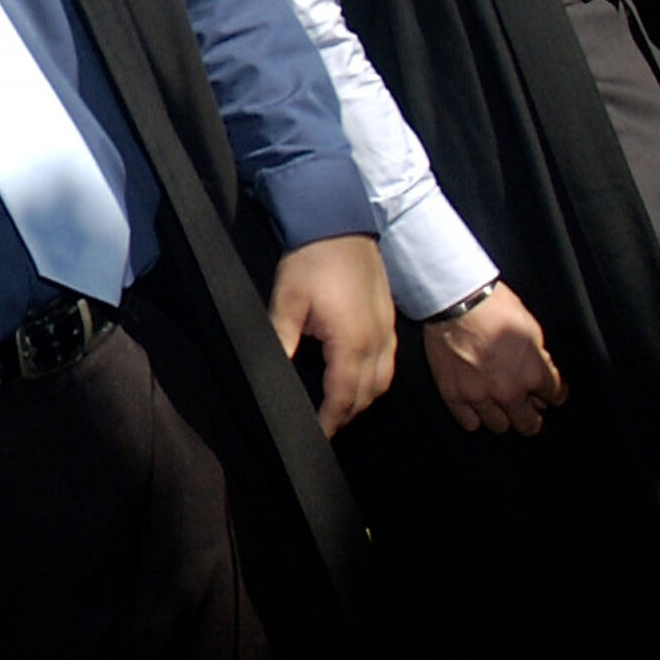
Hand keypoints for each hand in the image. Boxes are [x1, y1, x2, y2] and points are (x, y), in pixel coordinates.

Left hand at [268, 235, 397, 434]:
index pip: (343, 397)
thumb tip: (270, 375)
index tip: (314, 437)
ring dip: (362, 401)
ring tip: (338, 411)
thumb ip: (280, 342)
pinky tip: (357, 381)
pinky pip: (388, 364)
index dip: (330, 422)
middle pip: (366, 396)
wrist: (339, 222)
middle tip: (323, 428)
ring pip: (382, 383)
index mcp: (352, 342)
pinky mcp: (389, 321)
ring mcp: (387, 332)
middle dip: (346, 416)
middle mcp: (377, 342)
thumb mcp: (286, 302)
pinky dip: (374, 382)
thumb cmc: (312, 259)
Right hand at [422, 284, 566, 434]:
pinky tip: (476, 404)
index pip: (555, 397)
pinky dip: (475, 416)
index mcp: (532, 373)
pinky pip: (469, 423)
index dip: (553, 392)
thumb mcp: (531, 327)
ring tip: (499, 403)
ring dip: (502, 416)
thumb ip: (537, 357)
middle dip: (531, 414)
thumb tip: (539, 370)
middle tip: (526, 406)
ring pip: (499, 427)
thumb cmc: (493, 306)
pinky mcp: (453, 394)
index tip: (548, 391)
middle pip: (529, 424)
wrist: (456, 300)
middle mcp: (508, 390)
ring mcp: (478, 395)